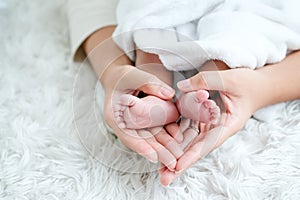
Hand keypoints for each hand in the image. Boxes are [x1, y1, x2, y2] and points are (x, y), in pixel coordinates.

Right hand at [103, 65, 183, 167]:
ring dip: (164, 147)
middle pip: (141, 141)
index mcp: (114, 116)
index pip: (127, 135)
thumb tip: (169, 94)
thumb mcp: (133, 76)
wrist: (121, 78)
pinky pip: (156, 130)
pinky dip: (167, 134)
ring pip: (150, 138)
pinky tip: (179, 139)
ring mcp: (134, 125)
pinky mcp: (144, 122)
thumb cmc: (124, 77)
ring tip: (178, 157)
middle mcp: (124, 124)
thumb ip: (149, 83)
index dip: (140, 147)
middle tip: (172, 163)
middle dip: (158, 152)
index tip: (153, 157)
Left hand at [159, 67, 267, 184]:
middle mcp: (217, 129)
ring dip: (176, 153)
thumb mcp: (230, 79)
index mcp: (228, 125)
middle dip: (180, 163)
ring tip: (161, 168)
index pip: (207, 144)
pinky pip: (189, 128)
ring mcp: (210, 125)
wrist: (258, 86)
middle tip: (164, 177)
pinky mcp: (204, 119)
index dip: (192, 156)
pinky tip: (164, 144)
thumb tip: (181, 87)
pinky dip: (177, 136)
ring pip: (190, 141)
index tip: (177, 167)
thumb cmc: (248, 83)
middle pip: (196, 148)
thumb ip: (206, 81)